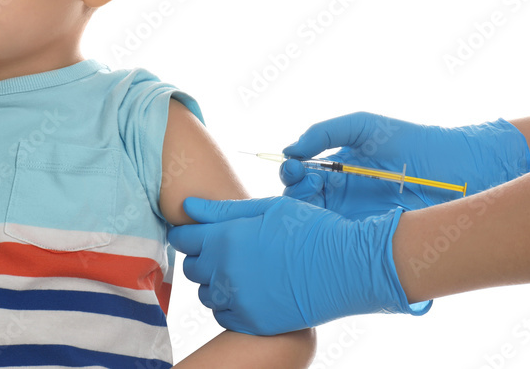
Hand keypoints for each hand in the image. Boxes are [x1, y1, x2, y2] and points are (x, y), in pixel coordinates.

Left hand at [168, 196, 429, 335]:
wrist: (346, 267)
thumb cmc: (310, 229)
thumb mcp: (267, 208)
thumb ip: (222, 210)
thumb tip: (188, 208)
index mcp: (225, 239)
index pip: (183, 239)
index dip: (190, 234)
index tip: (203, 234)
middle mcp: (225, 271)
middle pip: (192, 267)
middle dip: (203, 258)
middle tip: (228, 251)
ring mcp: (238, 300)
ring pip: (206, 294)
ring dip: (216, 283)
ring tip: (243, 272)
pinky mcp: (253, 322)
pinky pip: (223, 316)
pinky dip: (230, 306)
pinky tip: (251, 293)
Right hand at [280, 112, 529, 218]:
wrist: (456, 168)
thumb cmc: (411, 142)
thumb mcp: (362, 126)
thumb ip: (324, 132)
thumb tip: (289, 151)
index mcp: (337, 170)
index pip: (301, 175)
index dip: (291, 171)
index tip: (296, 166)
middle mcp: (341, 196)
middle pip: (301, 200)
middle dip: (294, 191)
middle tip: (305, 183)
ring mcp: (354, 218)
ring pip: (315, 222)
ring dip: (306, 212)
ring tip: (315, 200)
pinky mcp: (369, 237)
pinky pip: (340, 240)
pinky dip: (326, 234)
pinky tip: (328, 222)